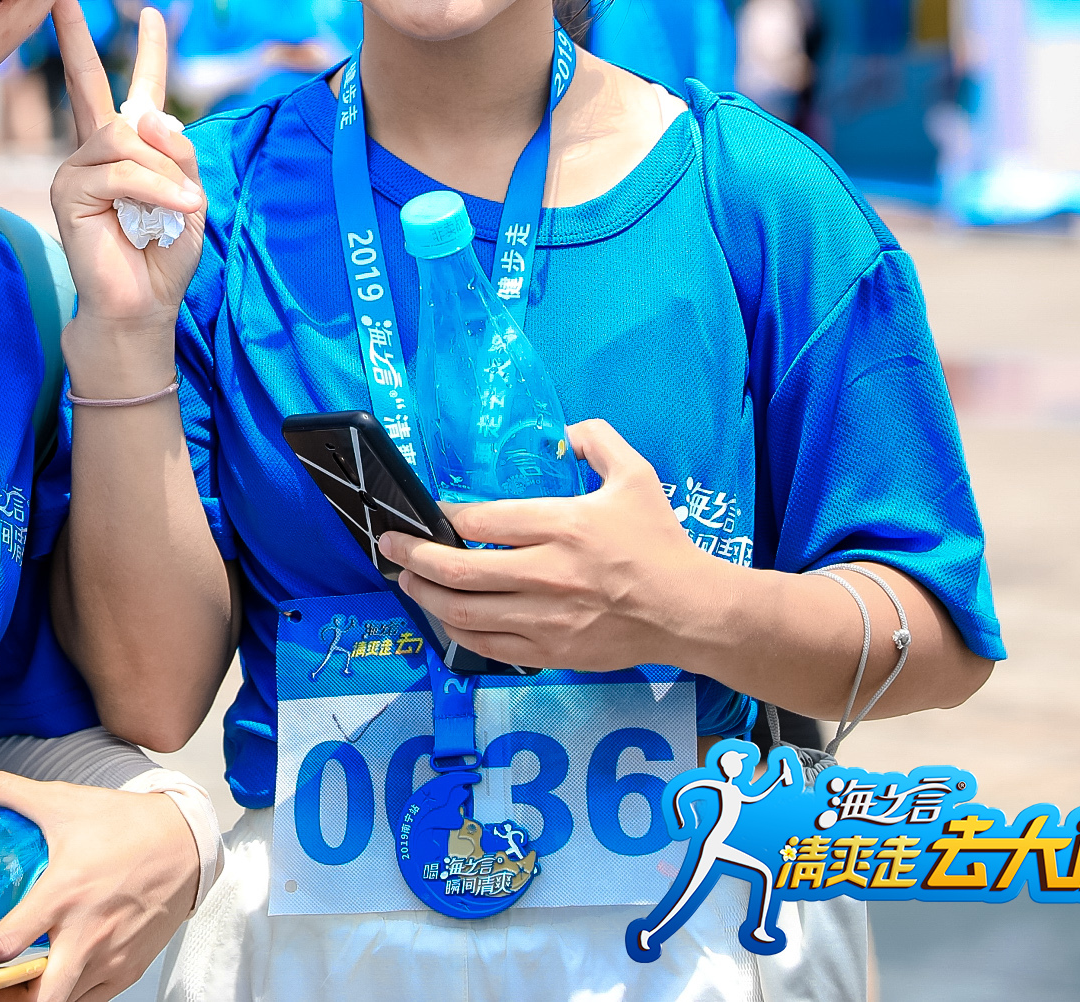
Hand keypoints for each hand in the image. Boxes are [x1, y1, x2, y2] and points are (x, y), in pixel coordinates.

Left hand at [0, 773, 197, 1001]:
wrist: (185, 843)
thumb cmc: (125, 825)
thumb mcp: (61, 801)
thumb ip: (6, 792)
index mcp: (64, 894)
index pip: (7, 944)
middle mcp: (87, 935)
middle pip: (37, 998)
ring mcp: (110, 957)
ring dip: (29, 1000)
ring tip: (6, 988)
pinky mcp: (128, 969)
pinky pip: (90, 1000)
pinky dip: (64, 996)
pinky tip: (48, 981)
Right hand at [49, 0, 203, 348]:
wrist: (143, 303)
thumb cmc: (164, 253)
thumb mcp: (190, 195)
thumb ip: (177, 152)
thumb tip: (145, 115)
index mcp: (132, 149)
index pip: (137, 90)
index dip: (148, 52)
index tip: (151, 13)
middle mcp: (98, 150)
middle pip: (84, 81)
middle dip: (74, 35)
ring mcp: (77, 168)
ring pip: (125, 139)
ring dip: (164, 173)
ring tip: (182, 206)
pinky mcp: (67, 191)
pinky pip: (119, 172)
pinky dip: (154, 190)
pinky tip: (172, 211)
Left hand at [376, 418, 734, 673]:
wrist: (690, 611)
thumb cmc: (661, 542)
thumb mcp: (636, 476)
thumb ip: (597, 440)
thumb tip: (563, 430)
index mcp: (564, 526)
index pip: (481, 522)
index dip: (445, 517)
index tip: (429, 512)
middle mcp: (549, 573)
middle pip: (460, 570)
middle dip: (413, 555)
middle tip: (389, 544)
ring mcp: (547, 618)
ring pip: (465, 612)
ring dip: (425, 595)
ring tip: (405, 578)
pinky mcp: (552, 650)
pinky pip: (488, 645)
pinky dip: (457, 631)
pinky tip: (444, 615)